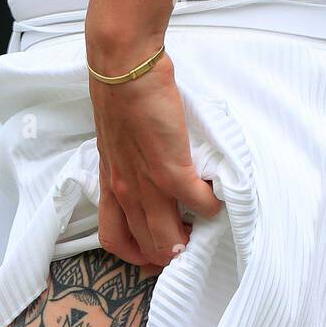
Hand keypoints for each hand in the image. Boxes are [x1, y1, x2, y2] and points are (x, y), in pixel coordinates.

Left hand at [88, 48, 222, 266]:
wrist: (124, 71)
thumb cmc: (121, 100)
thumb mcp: (113, 143)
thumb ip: (126, 166)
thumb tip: (146, 177)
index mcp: (109, 186)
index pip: (115, 240)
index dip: (136, 255)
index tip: (154, 252)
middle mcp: (126, 193)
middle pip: (147, 246)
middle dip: (168, 254)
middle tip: (187, 243)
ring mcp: (149, 186)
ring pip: (169, 239)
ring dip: (189, 241)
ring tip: (202, 228)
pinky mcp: (172, 172)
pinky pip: (200, 205)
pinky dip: (212, 207)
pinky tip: (216, 196)